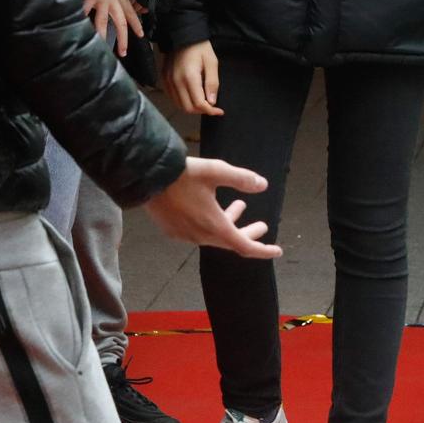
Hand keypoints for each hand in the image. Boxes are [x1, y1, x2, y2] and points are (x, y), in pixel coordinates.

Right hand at [80, 0, 142, 56]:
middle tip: (123, 52)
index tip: (141, 35)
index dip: (136, 24)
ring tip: (101, 48)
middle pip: (121, 23)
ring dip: (103, 35)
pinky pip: (86, 9)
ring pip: (103, 22)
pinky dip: (81, 16)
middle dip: (123, 38)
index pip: (131, 13)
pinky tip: (76, 27)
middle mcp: (113, 1)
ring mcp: (102, 0)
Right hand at [142, 157, 281, 258]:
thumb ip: (242, 179)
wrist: (147, 178)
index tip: (276, 251)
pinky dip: (213, 223)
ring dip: (230, 223)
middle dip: (248, 234)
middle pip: (231, 241)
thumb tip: (263, 185)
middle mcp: (200, 236)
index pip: (244, 246)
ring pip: (215, 235)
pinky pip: (199, 232)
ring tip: (240, 206)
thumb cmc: (183, 174)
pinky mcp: (173, 230)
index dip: (262, 250)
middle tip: (263, 225)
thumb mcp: (217, 171)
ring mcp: (185, 235)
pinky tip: (213, 207)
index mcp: (214, 226)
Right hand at [168, 42, 223, 115]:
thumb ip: (212, 83)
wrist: (183, 35)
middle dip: (201, 110)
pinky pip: (172, 98)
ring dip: (192, 107)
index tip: (219, 111)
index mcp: (189, 77)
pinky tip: (192, 96)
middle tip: (212, 106)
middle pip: (188, 108)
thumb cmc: (200, 48)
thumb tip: (212, 102)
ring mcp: (168, 81)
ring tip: (203, 102)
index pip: (198, 103)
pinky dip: (183, 101)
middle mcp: (176, 82)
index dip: (210, 110)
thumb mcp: (212, 63)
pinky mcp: (164, 79)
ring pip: (179, 105)